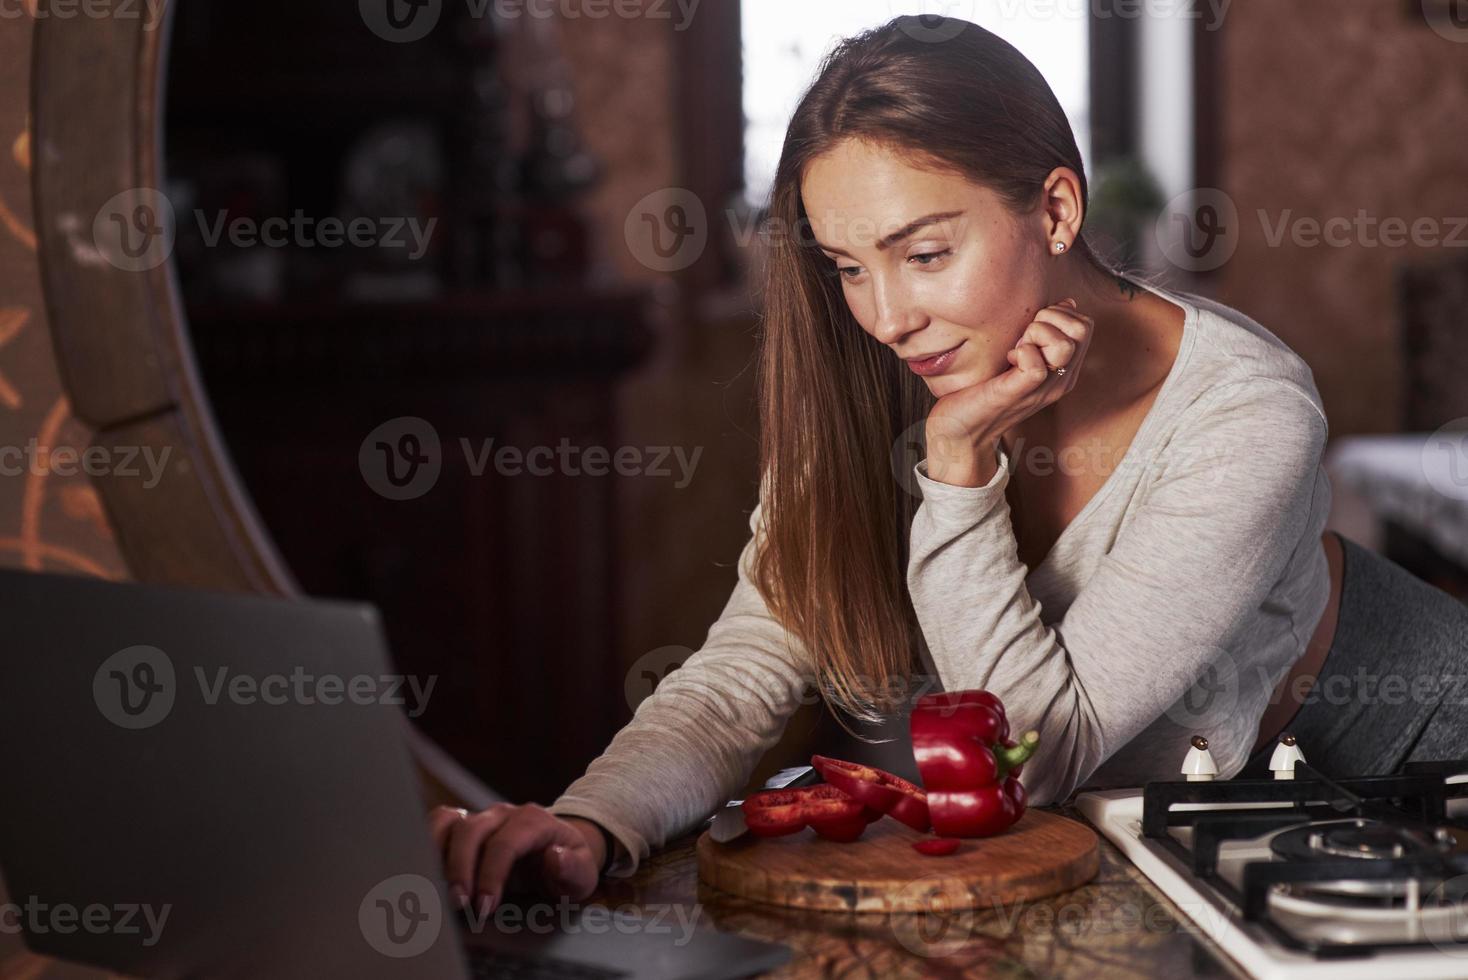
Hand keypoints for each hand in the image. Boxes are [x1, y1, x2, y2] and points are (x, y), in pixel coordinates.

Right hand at [429, 803, 604, 915]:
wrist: (559, 851)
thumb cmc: (568, 864)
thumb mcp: (582, 872)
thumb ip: (573, 868)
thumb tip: (555, 857)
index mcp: (534, 820)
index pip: (506, 843)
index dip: (492, 875)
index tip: (485, 906)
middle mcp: (503, 814)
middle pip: (471, 831)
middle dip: (460, 869)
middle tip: (459, 904)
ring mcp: (481, 816)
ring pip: (448, 821)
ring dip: (436, 855)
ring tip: (435, 888)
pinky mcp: (463, 825)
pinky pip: (438, 824)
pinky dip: (426, 844)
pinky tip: (426, 872)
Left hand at [925, 298, 1093, 486]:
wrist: (959, 431)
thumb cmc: (984, 389)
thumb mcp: (1020, 355)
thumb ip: (1045, 333)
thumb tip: (1066, 303)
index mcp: (1064, 370)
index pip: (1084, 324)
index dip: (1057, 315)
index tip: (1029, 329)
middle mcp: (1060, 380)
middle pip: (1082, 328)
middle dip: (1050, 319)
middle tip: (1023, 337)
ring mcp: (1041, 390)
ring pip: (1064, 345)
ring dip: (1035, 335)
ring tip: (1015, 348)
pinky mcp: (1017, 395)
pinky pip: (1036, 367)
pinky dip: (1021, 353)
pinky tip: (1008, 359)